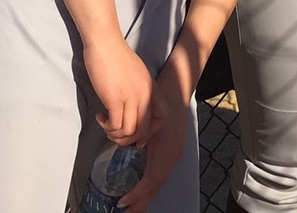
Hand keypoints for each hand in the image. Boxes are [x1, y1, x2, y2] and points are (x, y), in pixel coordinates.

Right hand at [83, 34, 154, 146]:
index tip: (136, 133)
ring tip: (106, 124)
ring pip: (130, 131)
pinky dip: (107, 126)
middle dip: (129, 138)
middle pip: (145, 130)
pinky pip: (115, 125)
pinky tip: (100, 117)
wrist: (105, 42)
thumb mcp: (137, 73)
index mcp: (152, 88)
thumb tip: (133, 109)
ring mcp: (131, 96)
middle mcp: (145, 94)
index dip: (151, 131)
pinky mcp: (115, 98)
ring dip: (115, 134)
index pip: (163, 117)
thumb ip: (139, 90)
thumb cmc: (117, 56)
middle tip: (115, 132)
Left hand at [119, 83, 189, 209]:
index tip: (122, 202)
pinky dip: (147, 189)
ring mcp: (172, 158)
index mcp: (166, 153)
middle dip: (140, 205)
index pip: (151, 181)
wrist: (176, 94)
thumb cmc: (160, 104)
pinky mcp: (170, 156)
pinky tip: (138, 194)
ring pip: (157, 186)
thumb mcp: (146, 121)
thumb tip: (120, 149)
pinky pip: (158, 178)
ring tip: (129, 210)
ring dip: (143, 199)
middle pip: (155, 189)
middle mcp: (171, 159)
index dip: (136, 194)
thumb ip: (135, 137)